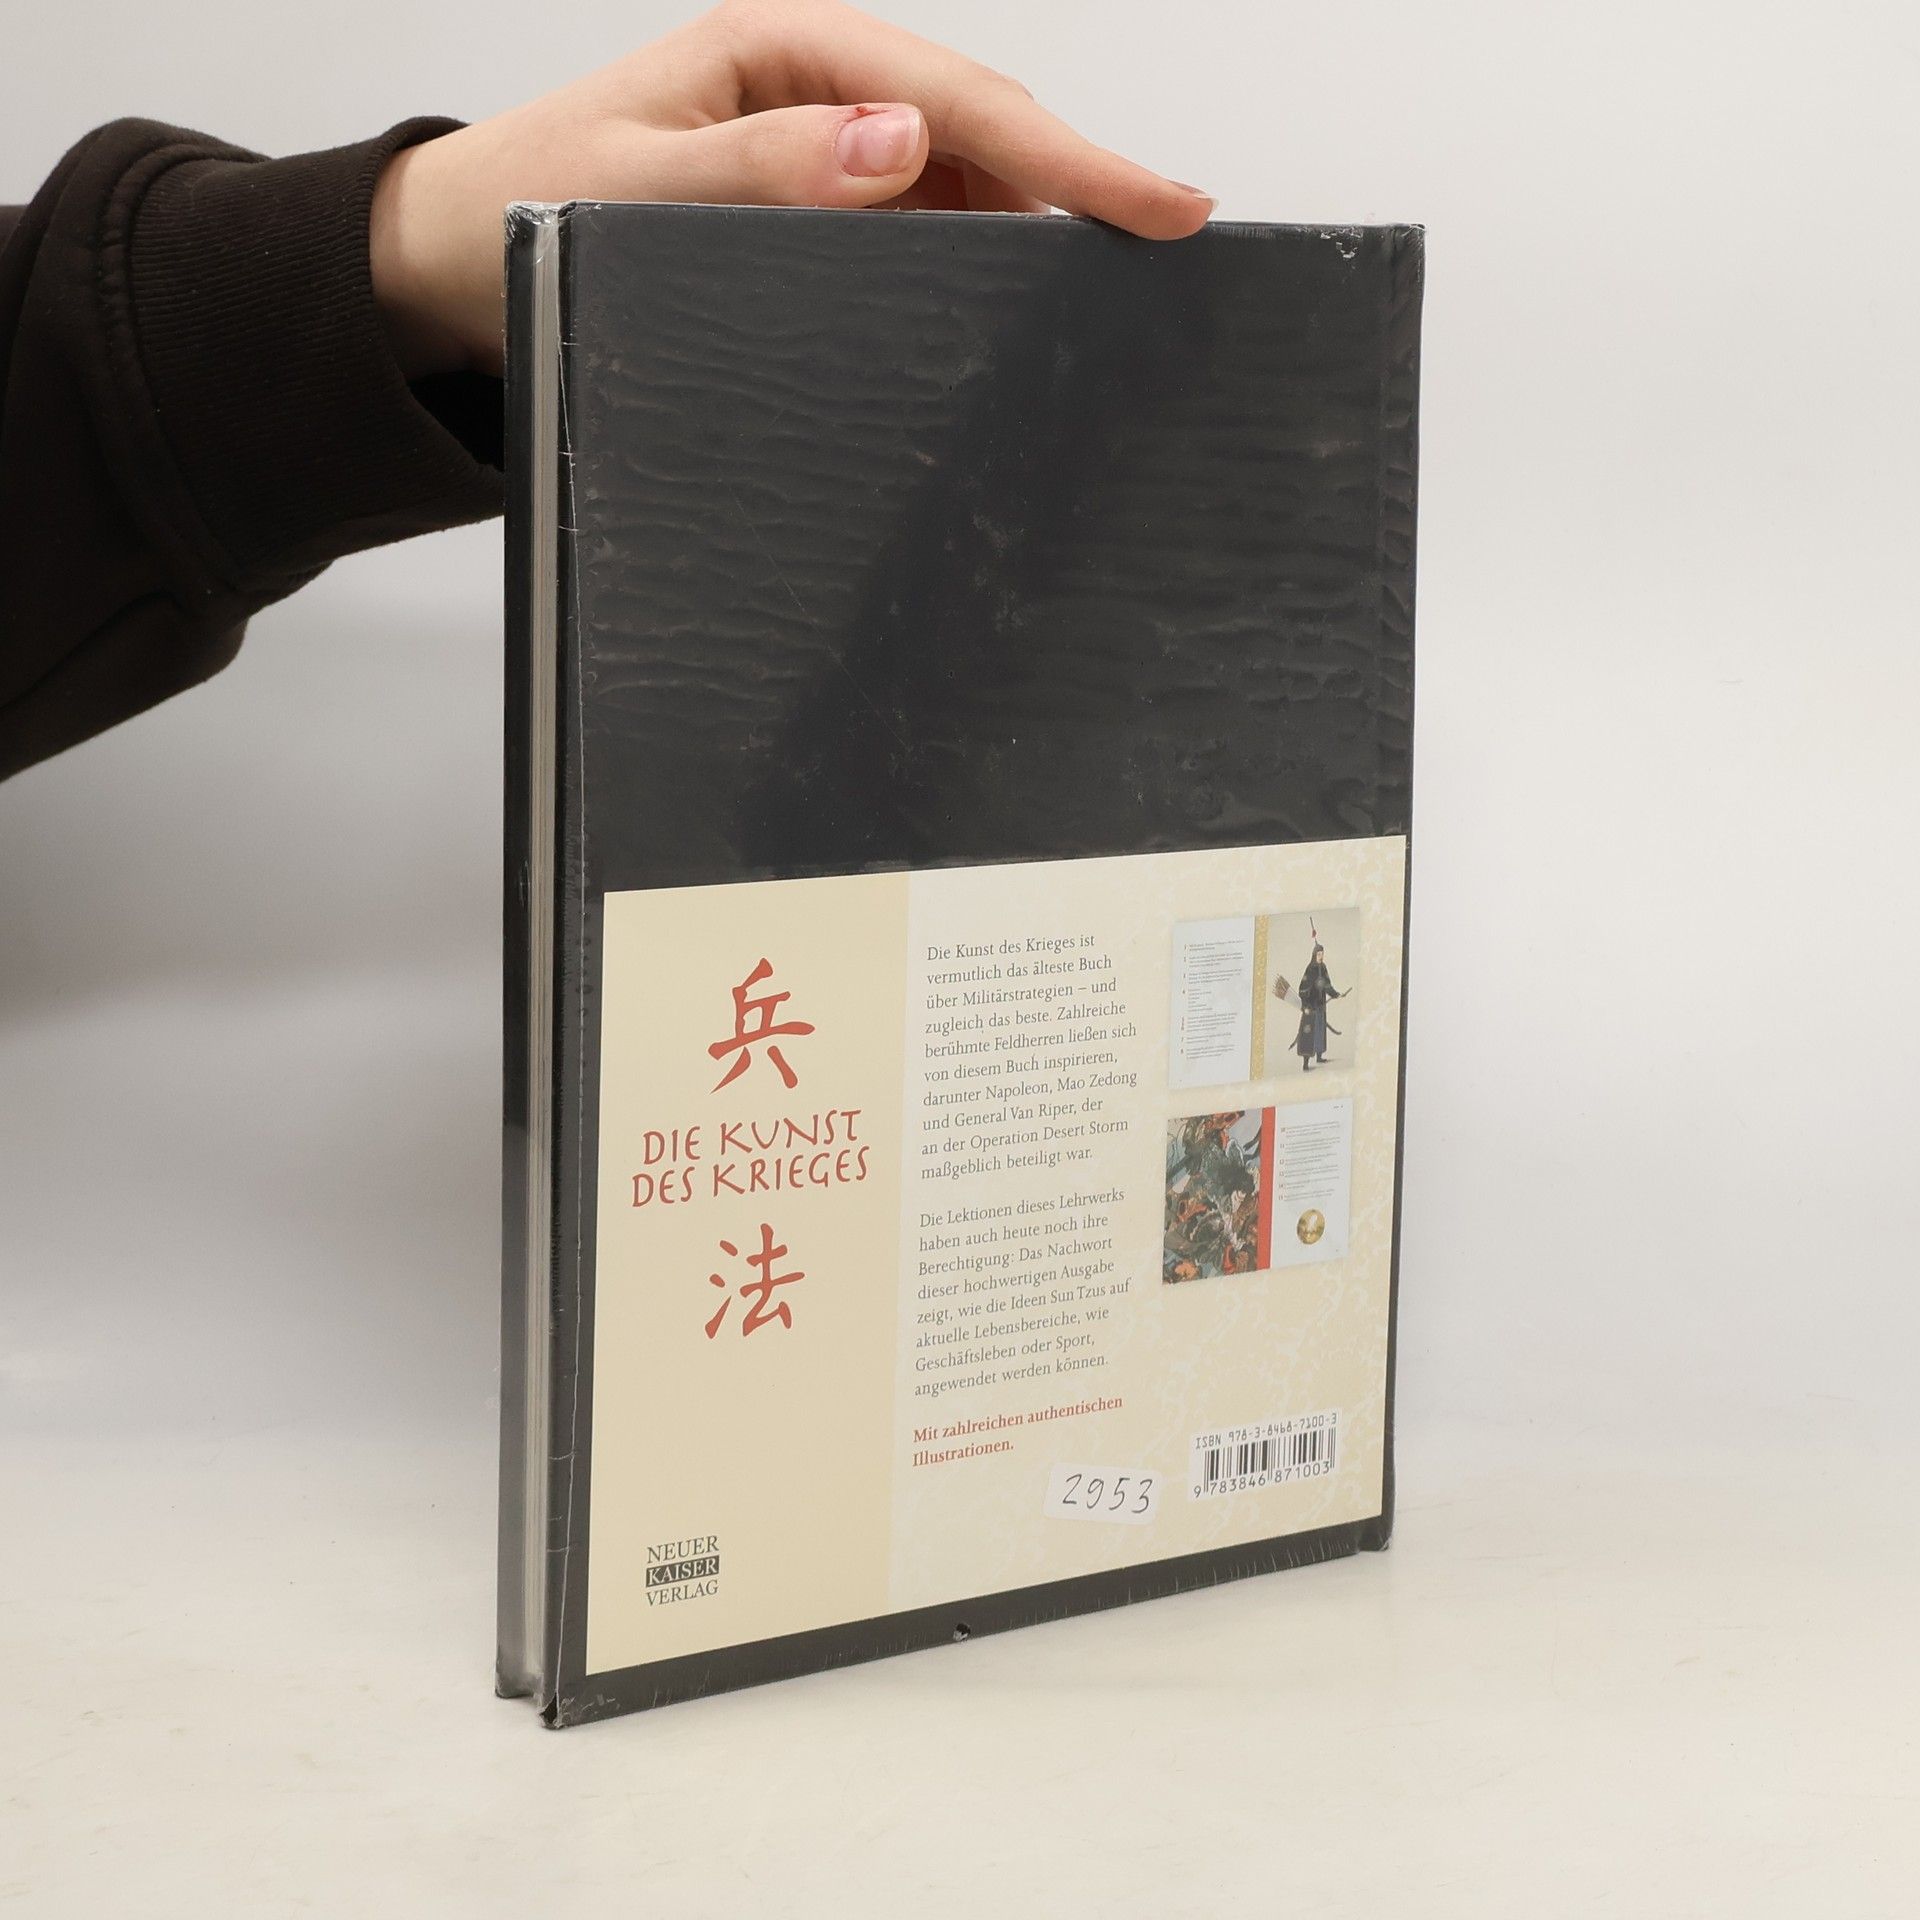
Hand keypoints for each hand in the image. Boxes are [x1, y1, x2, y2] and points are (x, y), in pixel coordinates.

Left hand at [369, 0, 1214, 377]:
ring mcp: (826, 152)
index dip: (1066, 152)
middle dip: (1079, 184)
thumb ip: (767, 162)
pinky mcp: (821, 211)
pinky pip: (924, 234)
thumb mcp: (639, 179)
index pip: (954, 96)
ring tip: (1112, 295)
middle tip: (1171, 245)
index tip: (1156, 203)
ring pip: (967, 187)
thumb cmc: (532, 197)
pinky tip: (1016, 309)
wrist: (461, 252)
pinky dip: (977, 270)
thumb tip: (904, 141)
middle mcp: (819, 92)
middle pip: (983, 131)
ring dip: (1035, 234)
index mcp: (783, 50)